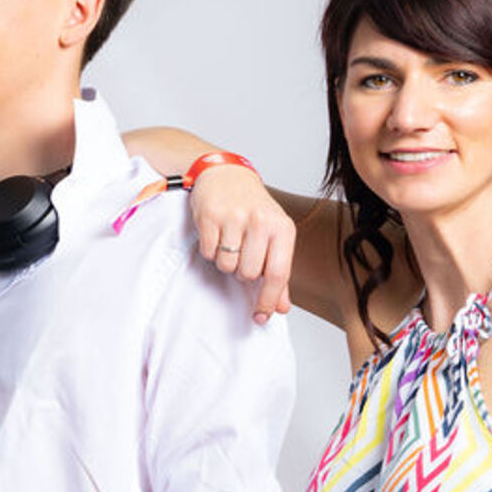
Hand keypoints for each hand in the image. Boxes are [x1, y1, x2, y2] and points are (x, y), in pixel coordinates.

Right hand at [189, 163, 294, 322]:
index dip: (268, 299)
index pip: (278, 273)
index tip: (261, 316)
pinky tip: (216, 235)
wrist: (228, 174)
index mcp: (282, 228)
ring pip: (226, 265)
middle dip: (242, 272)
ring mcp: (234, 217)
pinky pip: (208, 252)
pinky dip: (210, 250)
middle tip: (242, 255)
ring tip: (229, 243)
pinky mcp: (210, 215)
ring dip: (225, 261)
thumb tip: (280, 306)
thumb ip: (278, 272)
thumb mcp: (274, 236)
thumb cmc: (253, 208)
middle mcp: (261, 221)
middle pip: (248, 274)